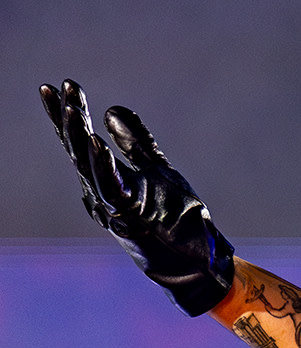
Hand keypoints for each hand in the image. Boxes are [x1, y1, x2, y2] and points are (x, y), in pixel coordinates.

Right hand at [39, 79, 233, 315]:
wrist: (197, 262)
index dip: (67, 114)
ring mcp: (113, 206)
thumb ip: (136, 143)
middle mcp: (100, 193)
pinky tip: (96, 141)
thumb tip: (112, 109)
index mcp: (105, 180)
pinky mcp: (131, 216)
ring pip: (87, 166)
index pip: (81, 142)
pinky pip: (112, 188)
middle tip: (57, 86)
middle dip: (67, 118)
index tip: (58, 84)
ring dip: (79, 135)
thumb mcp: (157, 171)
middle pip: (77, 150)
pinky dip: (103, 165)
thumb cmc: (177, 220)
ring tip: (71, 105)